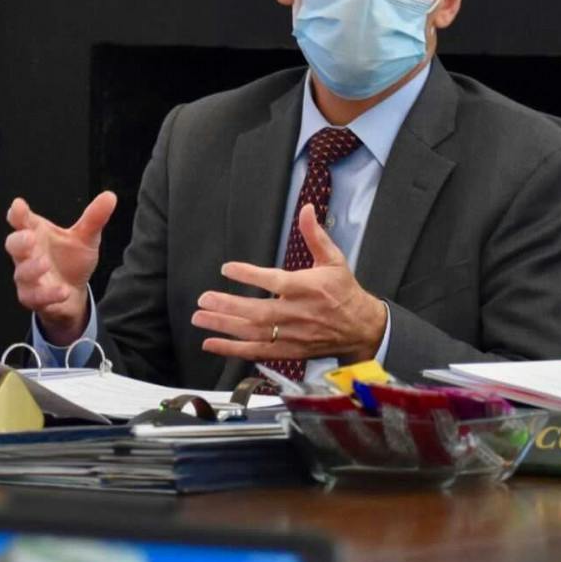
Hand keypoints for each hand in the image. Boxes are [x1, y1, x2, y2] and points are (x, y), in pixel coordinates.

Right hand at [4, 191, 116, 346]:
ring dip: (32, 268)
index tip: (18, 205)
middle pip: (13, 244)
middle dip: (19, 241)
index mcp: (36, 233)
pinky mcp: (32, 298)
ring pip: (22, 272)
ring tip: (46, 264)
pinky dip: (48, 294)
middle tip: (31, 238)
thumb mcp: (86, 238)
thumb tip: (110, 196)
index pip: (21, 220)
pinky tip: (62, 291)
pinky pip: (34, 297)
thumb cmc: (71, 260)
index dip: (17, 213)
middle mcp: (27, 254)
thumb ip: (94, 218)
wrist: (73, 294)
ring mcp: (27, 277)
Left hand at [192, 205, 388, 364]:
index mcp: (307, 288)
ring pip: (253, 333)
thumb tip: (307, 210)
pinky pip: (256, 352)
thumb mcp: (334, 259)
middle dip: (228, 306)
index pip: (274, 281)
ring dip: (224, 326)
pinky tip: (211, 343)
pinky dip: (232, 349)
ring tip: (200, 318)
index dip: (249, 275)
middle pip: (257, 312)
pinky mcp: (288, 351)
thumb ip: (315, 235)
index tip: (227, 268)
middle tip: (203, 299)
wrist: (360, 328)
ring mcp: (291, 335)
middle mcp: (297, 313)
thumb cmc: (344, 292)